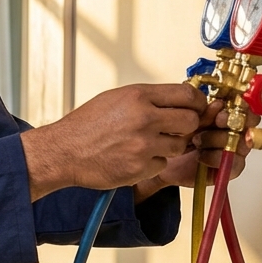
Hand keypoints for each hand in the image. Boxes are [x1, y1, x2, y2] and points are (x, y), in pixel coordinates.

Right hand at [21, 84, 205, 200]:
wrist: (65, 151)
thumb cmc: (86, 125)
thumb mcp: (116, 98)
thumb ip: (147, 98)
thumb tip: (177, 99)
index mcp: (138, 96)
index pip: (186, 95)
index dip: (196, 102)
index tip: (195, 107)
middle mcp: (144, 118)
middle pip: (190, 121)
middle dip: (187, 126)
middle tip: (175, 129)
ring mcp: (143, 144)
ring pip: (179, 146)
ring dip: (169, 146)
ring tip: (146, 144)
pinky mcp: (141, 167)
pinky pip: (162, 164)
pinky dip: (152, 163)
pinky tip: (134, 157)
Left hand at [133, 100, 259, 199]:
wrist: (162, 159)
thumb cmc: (174, 135)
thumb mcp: (185, 119)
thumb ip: (203, 113)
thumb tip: (219, 104)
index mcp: (226, 114)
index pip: (244, 108)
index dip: (238, 107)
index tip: (222, 107)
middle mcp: (233, 131)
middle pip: (248, 124)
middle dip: (232, 122)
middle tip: (216, 121)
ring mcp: (233, 149)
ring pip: (242, 143)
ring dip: (219, 139)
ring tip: (198, 140)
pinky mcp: (228, 168)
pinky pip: (235, 164)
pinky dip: (216, 158)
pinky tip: (202, 156)